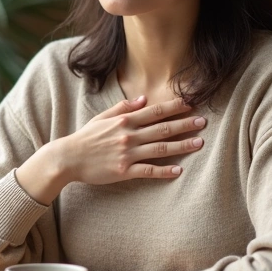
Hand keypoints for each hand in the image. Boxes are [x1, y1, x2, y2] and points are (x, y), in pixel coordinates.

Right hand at [52, 96, 206, 185]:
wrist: (68, 158)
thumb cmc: (85, 137)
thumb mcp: (102, 117)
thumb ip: (123, 107)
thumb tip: (144, 99)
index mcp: (124, 120)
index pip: (155, 111)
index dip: (174, 107)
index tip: (191, 104)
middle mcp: (129, 135)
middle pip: (163, 128)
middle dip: (185, 124)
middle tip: (203, 122)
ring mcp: (127, 154)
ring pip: (160, 148)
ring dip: (182, 146)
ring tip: (199, 143)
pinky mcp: (123, 171)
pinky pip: (148, 171)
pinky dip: (164, 171)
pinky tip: (178, 170)